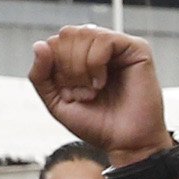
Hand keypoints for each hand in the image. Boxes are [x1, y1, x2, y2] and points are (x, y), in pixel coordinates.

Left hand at [29, 26, 167, 158]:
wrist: (127, 144)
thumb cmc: (97, 125)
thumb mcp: (56, 102)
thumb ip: (40, 75)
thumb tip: (40, 44)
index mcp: (83, 56)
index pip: (55, 42)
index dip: (55, 68)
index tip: (71, 94)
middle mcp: (101, 48)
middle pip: (67, 34)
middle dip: (67, 66)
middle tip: (83, 93)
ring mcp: (120, 47)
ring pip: (83, 34)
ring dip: (80, 66)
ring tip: (94, 89)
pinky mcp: (137, 49)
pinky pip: (103, 39)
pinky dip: (96, 63)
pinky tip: (102, 82)